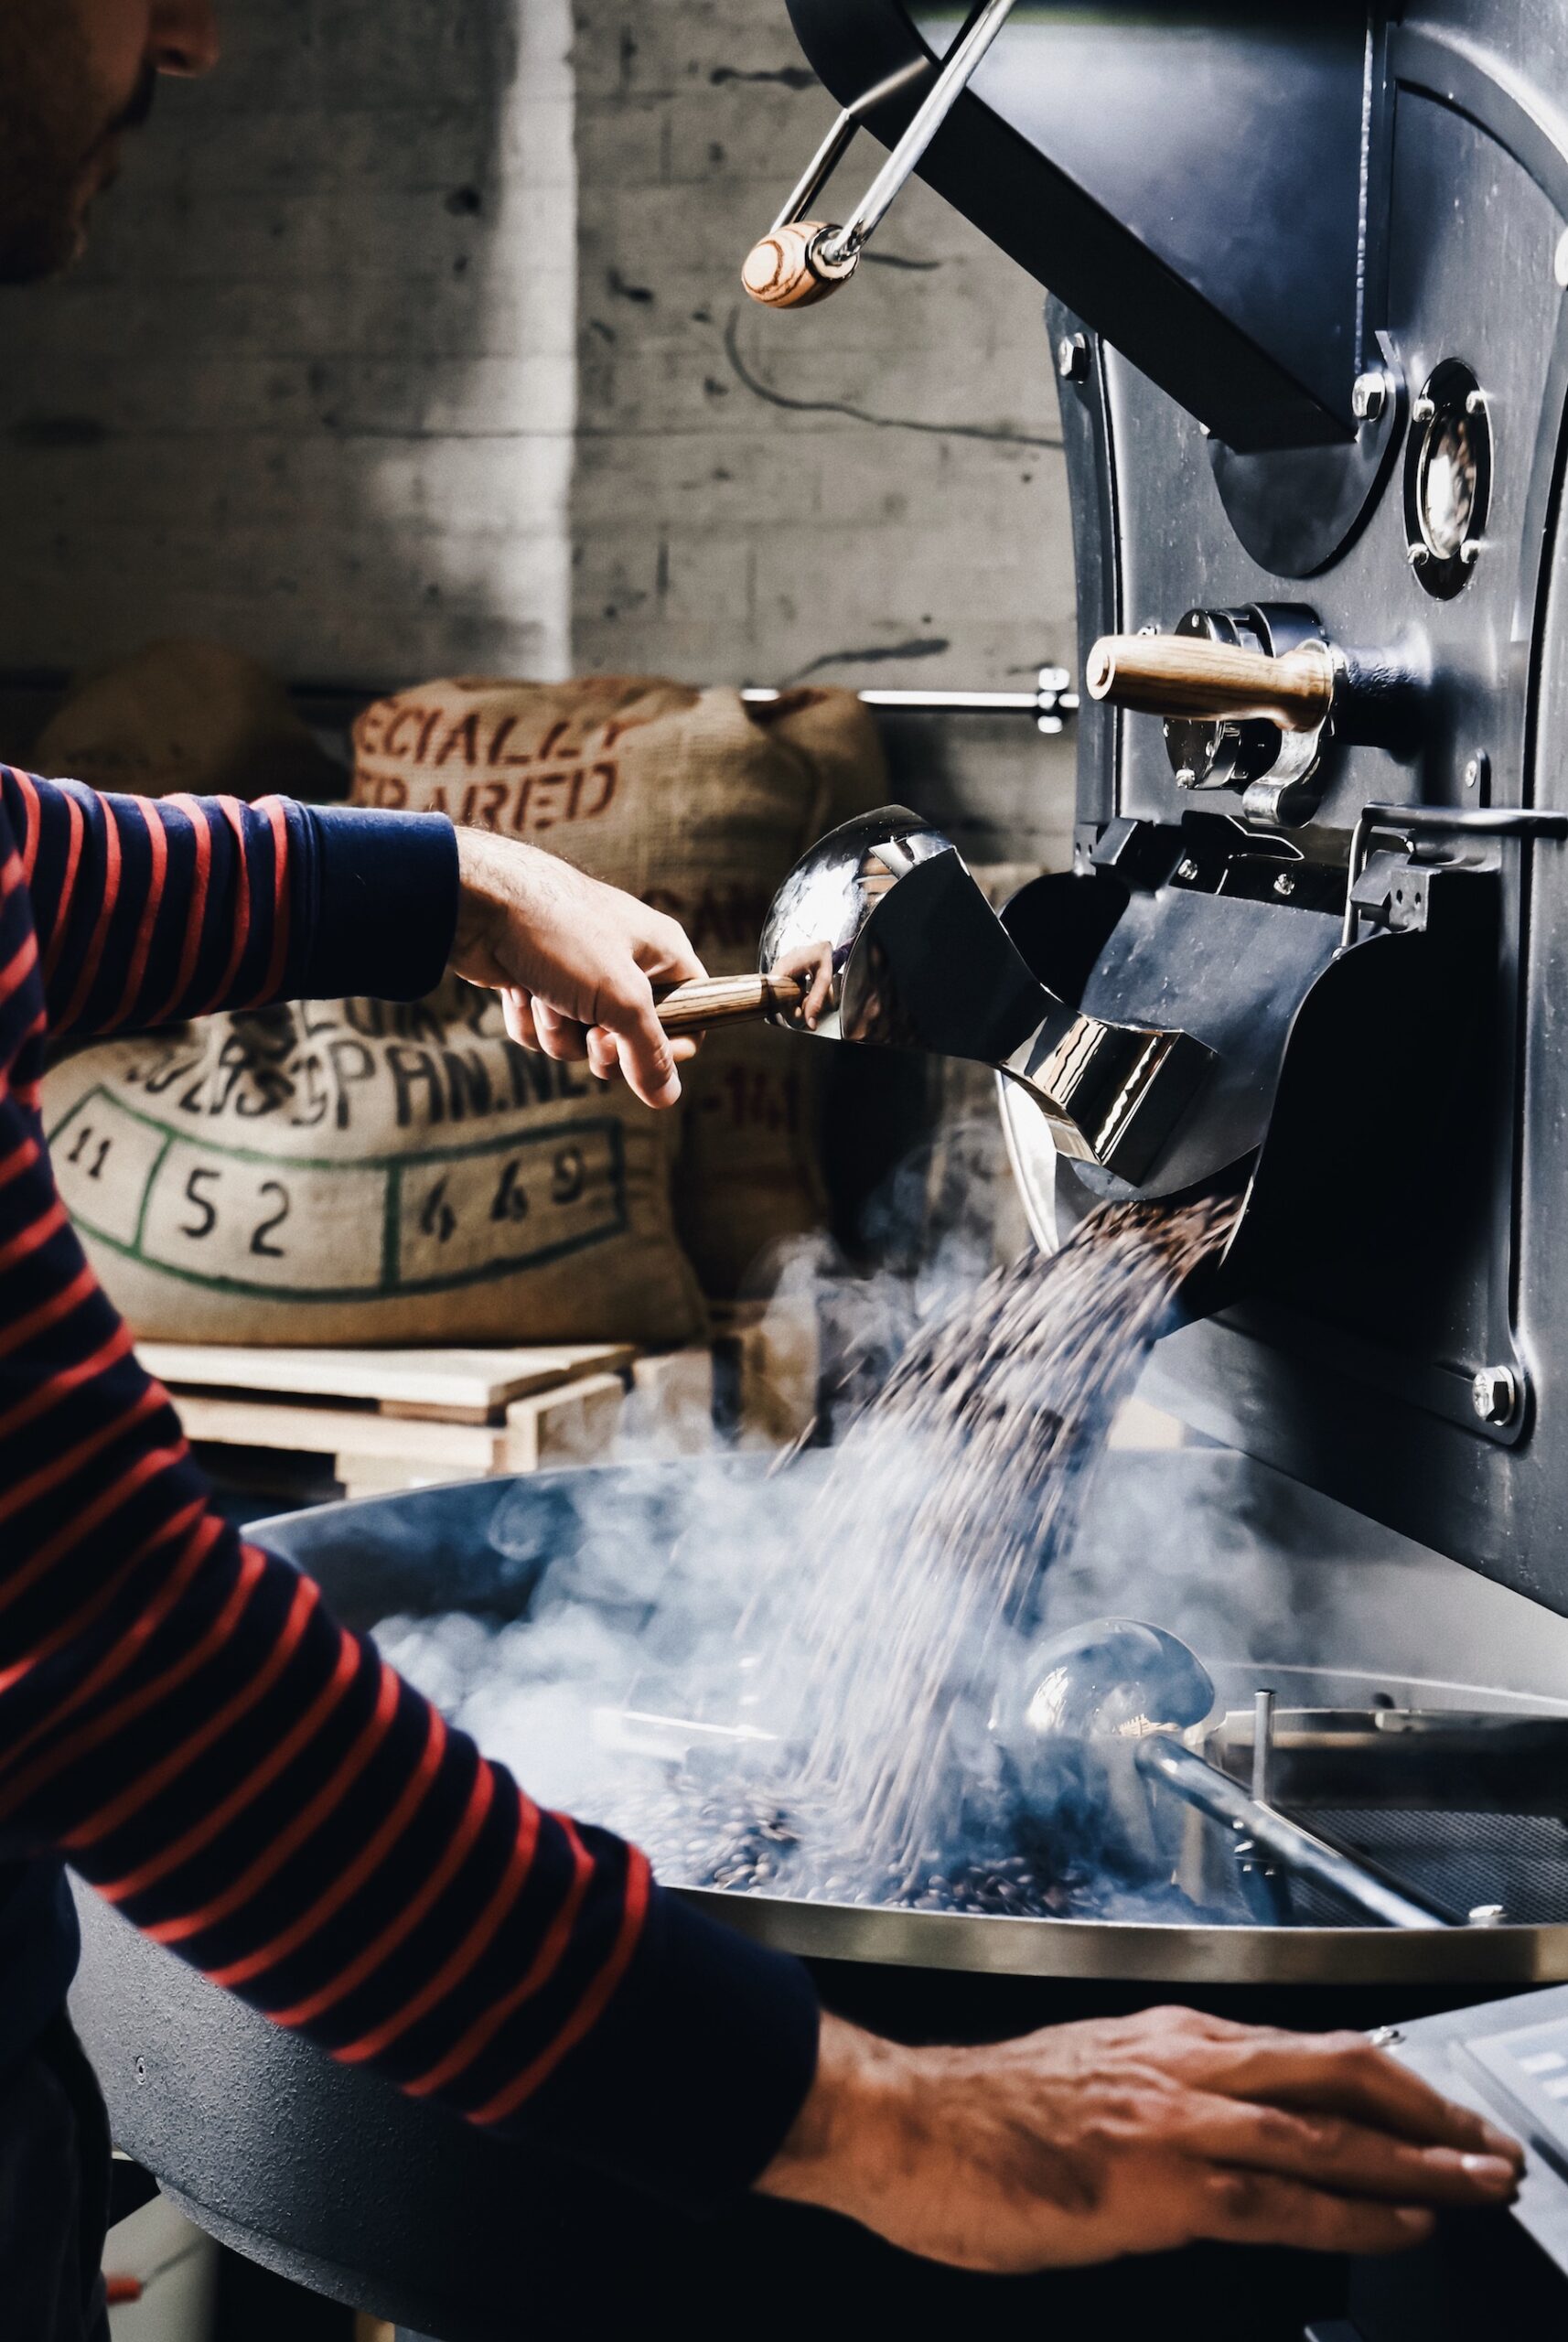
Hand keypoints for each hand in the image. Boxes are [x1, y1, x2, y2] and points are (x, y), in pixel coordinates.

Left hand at [449, 829, 705, 1109]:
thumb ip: (650, 1053)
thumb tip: (668, 1097)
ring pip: (582, 1043)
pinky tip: (518, 989)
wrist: (478, 903)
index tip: (639, 1053)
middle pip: (632, 1042)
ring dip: (559, 1033)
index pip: (693, 1015)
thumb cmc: (560, 934)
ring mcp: (580, 976)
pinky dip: (530, 1021)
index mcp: (661, 954)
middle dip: (602, 1047)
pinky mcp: (540, 985)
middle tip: (591, 1034)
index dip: (670, 1047)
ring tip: (544, 997)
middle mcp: (626, 965)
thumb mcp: (620, 998)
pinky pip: (547, 1031)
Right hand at [758, 2007, 1523, 2272]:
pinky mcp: (1160, 2180)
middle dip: (1427, 2108)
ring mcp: (1176, 2115)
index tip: (1433, 2107)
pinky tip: (1402, 2224)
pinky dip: (1356, 2210)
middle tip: (1487, 2142)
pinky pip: (1283, 2196)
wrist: (901, 2121)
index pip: (1302, 2047)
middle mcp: (1184, 2059)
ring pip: (1327, 2127)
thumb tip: (1196, 2139)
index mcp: (1164, 2037)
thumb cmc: (973, 2115)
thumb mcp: (1079, 2083)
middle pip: (1339, 2068)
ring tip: (1477, 2179)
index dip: (1383, 2079)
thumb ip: (1148, 2100)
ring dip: (1417, 2158)